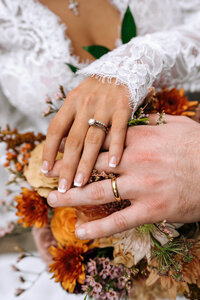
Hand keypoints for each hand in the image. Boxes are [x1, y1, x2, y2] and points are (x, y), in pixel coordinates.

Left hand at [42, 77, 130, 192]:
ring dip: (86, 163)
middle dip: (66, 165)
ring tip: (80, 183)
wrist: (124, 66)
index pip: (55, 129)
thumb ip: (70, 120)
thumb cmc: (99, 88)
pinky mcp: (124, 107)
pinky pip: (119, 131)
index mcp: (72, 102)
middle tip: (63, 186)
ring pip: (93, 139)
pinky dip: (115, 148)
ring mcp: (105, 106)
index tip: (46, 170)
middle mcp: (85, 104)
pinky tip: (112, 165)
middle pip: (73, 140)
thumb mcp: (79, 98)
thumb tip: (57, 147)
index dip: (48, 150)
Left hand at [47, 115, 199, 239]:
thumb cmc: (198, 146)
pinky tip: (80, 231)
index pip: (99, 141)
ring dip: (70, 197)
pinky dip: (97, 228)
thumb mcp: (175, 126)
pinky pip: (118, 221)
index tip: (63, 149)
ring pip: (96, 192)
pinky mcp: (151, 209)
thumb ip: (153, 123)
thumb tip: (139, 120)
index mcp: (138, 139)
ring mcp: (140, 186)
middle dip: (65, 169)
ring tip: (52, 199)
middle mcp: (133, 161)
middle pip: (90, 165)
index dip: (78, 146)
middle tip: (47, 173)